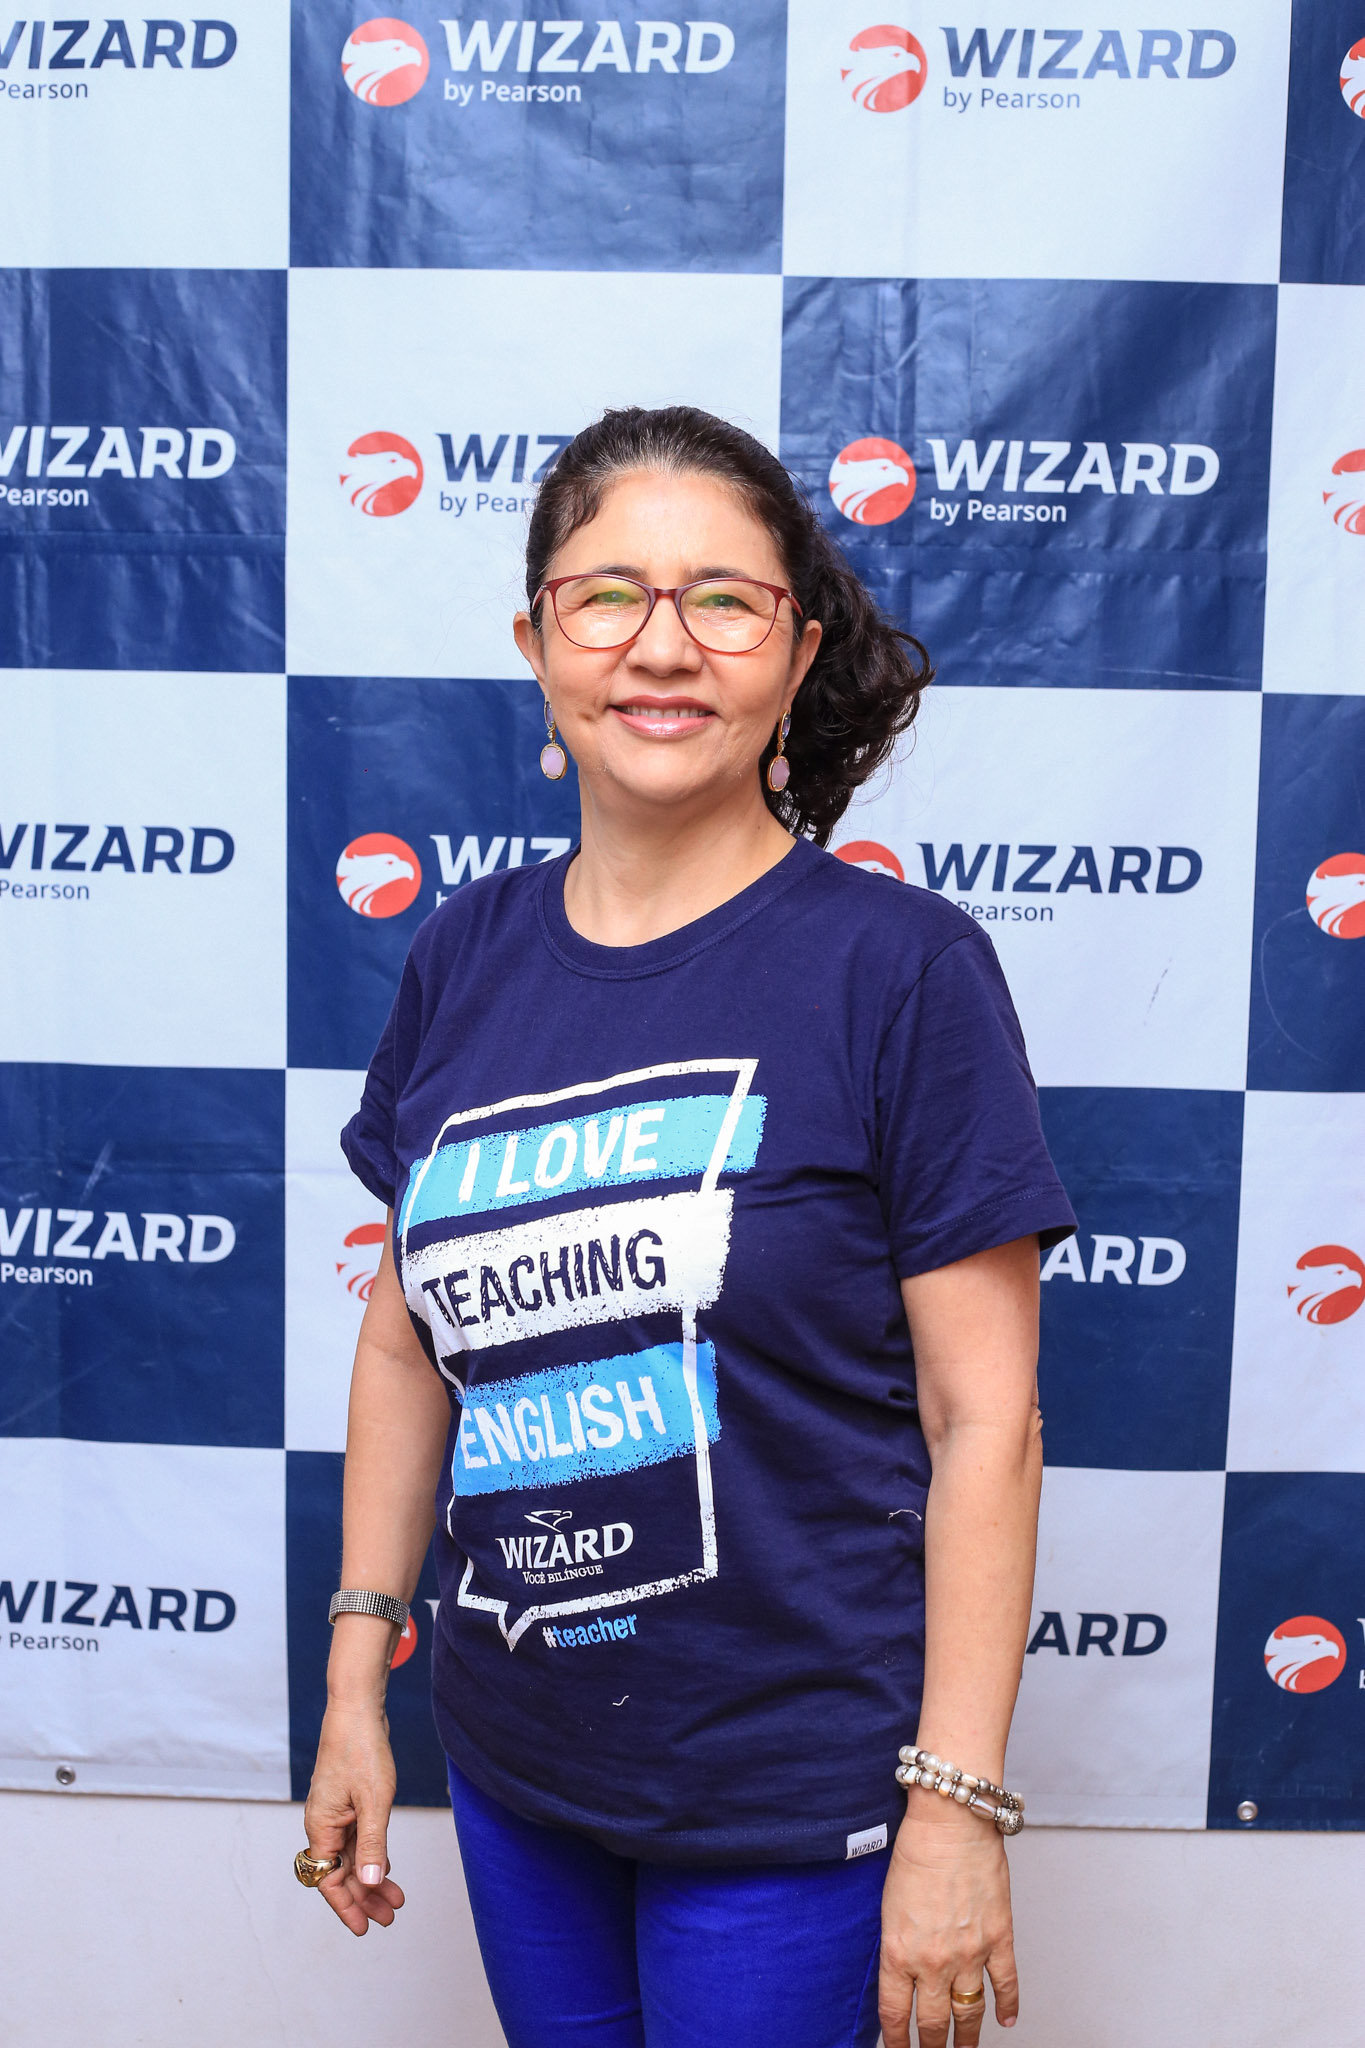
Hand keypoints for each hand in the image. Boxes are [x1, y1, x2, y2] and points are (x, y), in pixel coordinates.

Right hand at [302, 1700, 405, 1936]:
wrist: (358, 1710)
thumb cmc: (361, 1751)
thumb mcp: (373, 1803)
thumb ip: (372, 1845)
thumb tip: (370, 1883)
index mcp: (321, 1828)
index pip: (329, 1881)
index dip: (346, 1906)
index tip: (365, 1928)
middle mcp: (323, 1824)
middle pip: (341, 1873)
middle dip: (364, 1897)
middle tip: (390, 1917)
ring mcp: (335, 1814)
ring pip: (351, 1857)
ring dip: (371, 1879)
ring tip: (395, 1900)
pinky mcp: (348, 1803)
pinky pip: (357, 1840)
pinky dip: (372, 1856)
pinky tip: (387, 1868)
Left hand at [879, 1804, 1019, 2047]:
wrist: (952, 1822)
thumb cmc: (915, 1851)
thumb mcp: (889, 1905)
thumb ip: (897, 1943)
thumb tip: (902, 1972)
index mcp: (900, 1952)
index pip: (895, 2014)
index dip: (897, 2040)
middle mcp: (934, 1961)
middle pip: (934, 2023)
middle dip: (932, 2047)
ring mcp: (970, 1953)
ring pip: (970, 2013)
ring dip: (967, 2038)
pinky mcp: (999, 1938)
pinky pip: (1006, 1984)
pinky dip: (1008, 2006)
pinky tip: (1007, 2020)